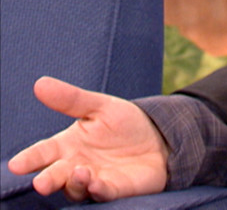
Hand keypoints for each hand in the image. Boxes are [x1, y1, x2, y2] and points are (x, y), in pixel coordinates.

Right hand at [6, 76, 168, 201]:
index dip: (29, 159)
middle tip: (41, 183)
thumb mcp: (101, 107)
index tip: (16, 165)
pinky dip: (98, 189)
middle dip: (48, 179)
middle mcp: (75, 166)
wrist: (159, 139)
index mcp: (67, 145)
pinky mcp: (115, 189)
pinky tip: (96, 183)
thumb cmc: (124, 125)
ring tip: (79, 172)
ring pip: (77, 187)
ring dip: (75, 183)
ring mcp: (94, 179)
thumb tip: (40, 84)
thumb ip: (71, 99)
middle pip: (55, 175)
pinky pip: (103, 193)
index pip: (42, 153)